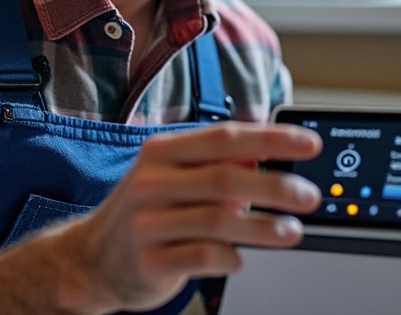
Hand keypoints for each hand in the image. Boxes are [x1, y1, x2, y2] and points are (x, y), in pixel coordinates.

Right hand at [52, 122, 321, 313]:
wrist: (91, 259)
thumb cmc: (145, 212)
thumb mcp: (173, 177)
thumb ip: (216, 165)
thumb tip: (266, 157)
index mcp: (161, 152)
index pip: (224, 138)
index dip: (271, 139)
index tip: (308, 145)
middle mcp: (151, 182)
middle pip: (226, 179)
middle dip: (276, 187)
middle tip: (309, 195)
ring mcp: (147, 223)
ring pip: (219, 221)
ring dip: (264, 227)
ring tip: (292, 231)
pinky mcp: (150, 261)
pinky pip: (203, 257)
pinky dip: (230, 258)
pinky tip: (239, 258)